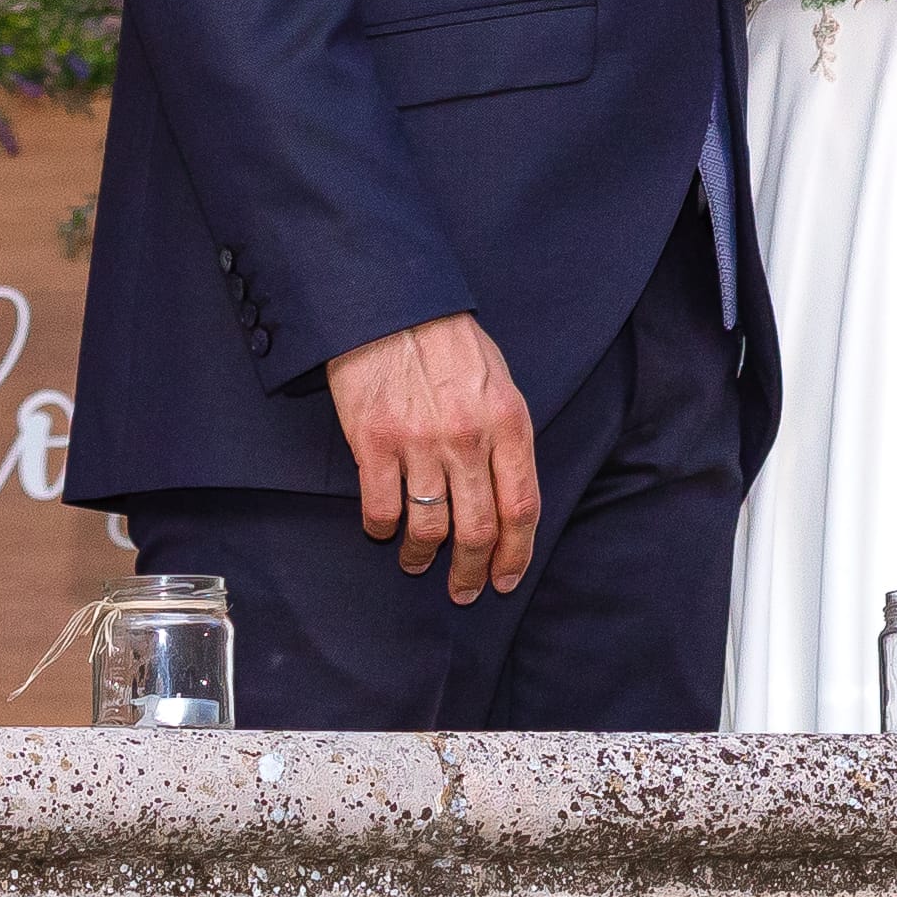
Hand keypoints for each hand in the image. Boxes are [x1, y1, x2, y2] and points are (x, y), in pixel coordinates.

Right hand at [330, 313, 535, 600]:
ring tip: (417, 564)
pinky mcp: (374, 443)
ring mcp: (420, 444)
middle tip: (463, 590)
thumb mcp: (500, 382)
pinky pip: (381, 508)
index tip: (506, 579)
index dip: (516, 553)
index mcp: (508, 423)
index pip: (521, 508)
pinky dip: (381, 529)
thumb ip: (507, 436)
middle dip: (472, 571)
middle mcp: (468, 439)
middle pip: (478, 529)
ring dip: (422, 557)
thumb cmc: (449, 343)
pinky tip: (383, 530)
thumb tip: (508, 493)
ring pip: (428, 528)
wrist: (393, 306)